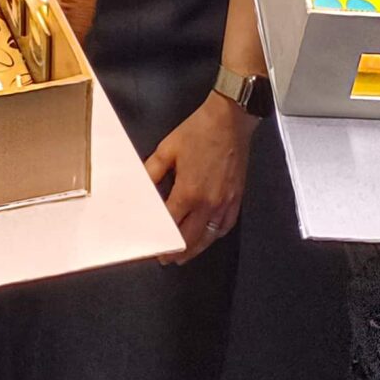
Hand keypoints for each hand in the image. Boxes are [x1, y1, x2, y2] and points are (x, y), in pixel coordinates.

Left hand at [144, 89, 256, 263]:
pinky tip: (208, 237)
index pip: (171, 224)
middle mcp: (208, 203)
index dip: (160, 237)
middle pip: (191, 238)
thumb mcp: (167, 149)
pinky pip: (226, 225)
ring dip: (196, 249)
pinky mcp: (237, 198)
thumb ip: (152, 172)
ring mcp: (225, 202)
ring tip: (184, 256)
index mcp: (189, 192)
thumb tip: (142, 189)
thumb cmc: (199, 131)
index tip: (152, 245)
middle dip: (177, 251)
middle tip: (165, 259)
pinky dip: (215, 235)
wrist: (230, 120)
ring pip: (210, 236)